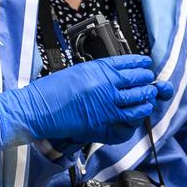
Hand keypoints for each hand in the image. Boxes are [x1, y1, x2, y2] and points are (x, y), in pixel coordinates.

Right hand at [0, 55, 169, 147]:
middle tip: (149, 83)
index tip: (145, 65)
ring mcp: (107, 106)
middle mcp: (106, 85)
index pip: (129, 63)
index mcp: (98, 69)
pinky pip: (127, 123)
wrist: (37, 109)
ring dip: (146, 100)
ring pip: (139, 102)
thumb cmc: (51, 90)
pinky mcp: (103, 124)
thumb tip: (115, 75)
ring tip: (147, 99)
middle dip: (147, 82)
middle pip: (139, 81)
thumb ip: (98, 73)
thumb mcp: (77, 72)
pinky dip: (135, 119)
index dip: (141, 64)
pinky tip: (135, 116)